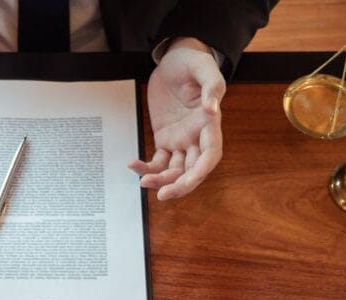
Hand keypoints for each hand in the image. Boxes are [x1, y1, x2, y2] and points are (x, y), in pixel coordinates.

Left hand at [131, 37, 225, 199]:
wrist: (174, 59)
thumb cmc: (193, 62)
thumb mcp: (205, 68)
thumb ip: (212, 88)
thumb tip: (211, 109)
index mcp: (210, 124)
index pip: (210, 155)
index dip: (200, 172)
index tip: (187, 181)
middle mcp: (197, 137)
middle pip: (192, 170)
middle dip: (179, 185)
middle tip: (162, 194)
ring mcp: (181, 140)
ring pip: (174, 170)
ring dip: (161, 180)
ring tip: (143, 182)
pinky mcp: (165, 138)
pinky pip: (157, 161)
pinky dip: (146, 168)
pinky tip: (133, 165)